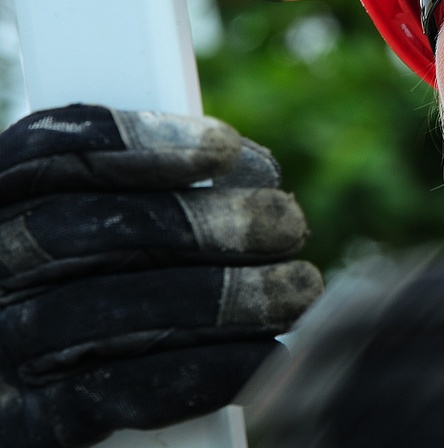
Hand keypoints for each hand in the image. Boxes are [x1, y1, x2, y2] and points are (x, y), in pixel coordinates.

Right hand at [0, 104, 322, 447]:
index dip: (137, 140)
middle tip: (288, 221)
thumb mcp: (93, 223)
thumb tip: (252, 172)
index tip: (224, 150)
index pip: (47, 151)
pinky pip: (119, 391)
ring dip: (224, 296)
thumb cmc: (85, 283)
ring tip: (299, 286)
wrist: (27, 394)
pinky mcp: (27, 422)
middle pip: (93, 228)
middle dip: (206, 222)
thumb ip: (148, 187)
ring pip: (112, 307)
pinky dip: (203, 368)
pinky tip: (263, 351)